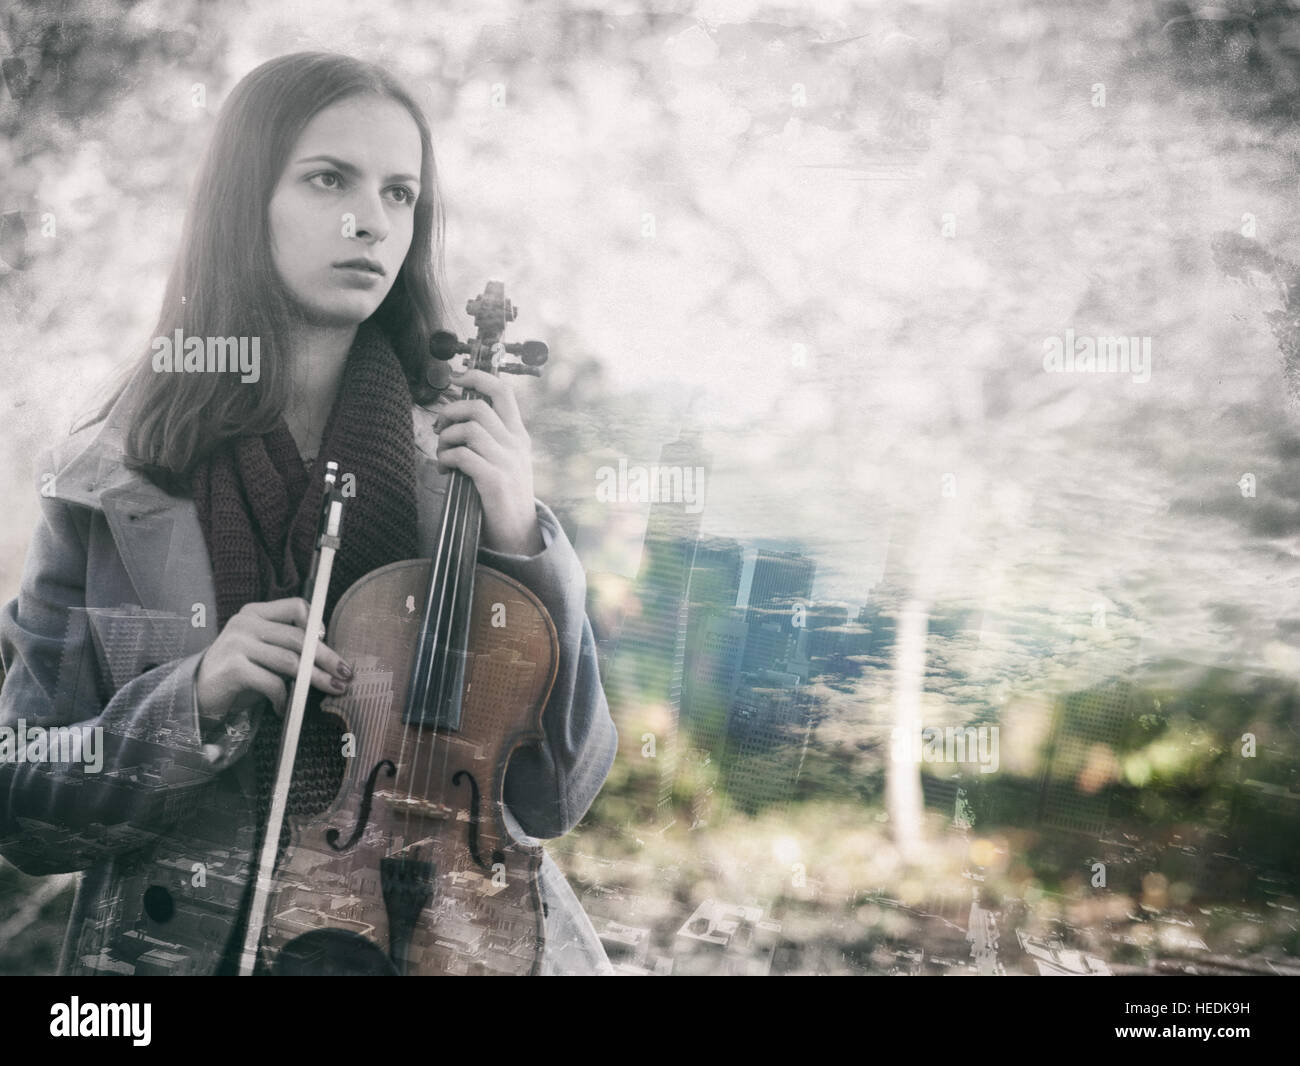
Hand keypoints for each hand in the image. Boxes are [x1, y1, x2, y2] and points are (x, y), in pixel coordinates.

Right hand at [194, 597, 351, 719]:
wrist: (197, 692)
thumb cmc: (239, 672)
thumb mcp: (263, 652)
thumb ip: (288, 646)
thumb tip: (330, 657)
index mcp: (255, 613)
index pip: (295, 606)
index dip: (316, 623)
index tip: (327, 641)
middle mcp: (245, 624)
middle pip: (298, 638)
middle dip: (327, 658)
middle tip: (345, 674)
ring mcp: (237, 644)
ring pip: (290, 661)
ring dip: (315, 679)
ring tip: (330, 690)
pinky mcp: (233, 668)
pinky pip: (272, 682)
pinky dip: (284, 698)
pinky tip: (284, 708)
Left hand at [432, 366, 543, 554]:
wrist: (518, 534)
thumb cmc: (504, 495)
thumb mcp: (507, 460)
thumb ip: (492, 439)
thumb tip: (459, 417)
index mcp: (518, 435)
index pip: (503, 392)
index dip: (478, 377)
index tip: (458, 378)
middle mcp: (515, 444)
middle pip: (478, 407)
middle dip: (450, 412)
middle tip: (440, 428)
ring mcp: (507, 462)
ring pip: (468, 429)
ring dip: (446, 438)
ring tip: (443, 453)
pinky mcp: (495, 480)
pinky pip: (463, 456)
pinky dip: (447, 459)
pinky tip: (445, 469)